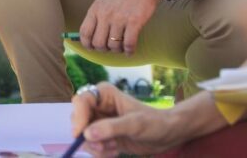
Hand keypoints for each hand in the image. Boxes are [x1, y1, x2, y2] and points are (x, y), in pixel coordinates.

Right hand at [71, 82, 189, 156]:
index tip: (80, 134)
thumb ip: (111, 128)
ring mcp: (99, 121)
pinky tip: (115, 150)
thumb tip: (86, 134)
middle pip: (78, 120)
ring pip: (83, 135)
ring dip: (96, 146)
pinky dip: (101, 151)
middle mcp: (98, 106)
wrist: (168, 135)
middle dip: (88, 136)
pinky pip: (91, 145)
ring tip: (114, 147)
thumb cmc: (155, 123)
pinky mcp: (103, 135)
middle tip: (103, 146)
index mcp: (104, 94)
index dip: (78, 117)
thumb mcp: (135, 124)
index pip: (80, 102)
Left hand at [80, 0, 158, 53]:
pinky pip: (129, 44)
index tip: (91, 48)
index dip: (87, 44)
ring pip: (114, 45)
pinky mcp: (135, 21)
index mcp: (95, 9)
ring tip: (122, 47)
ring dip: (118, 50)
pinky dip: (129, 51)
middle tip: (110, 48)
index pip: (84, 33)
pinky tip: (130, 50)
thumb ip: (96, 17)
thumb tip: (88, 38)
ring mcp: (120, 18)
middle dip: (104, 49)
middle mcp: (106, 14)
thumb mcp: (103, 1)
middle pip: (98, 43)